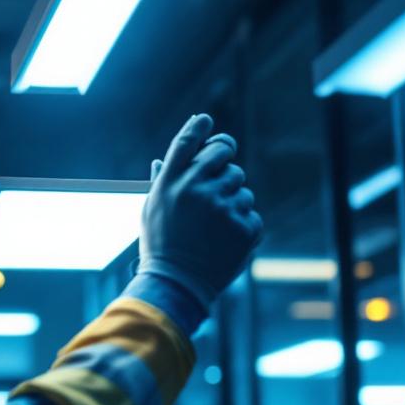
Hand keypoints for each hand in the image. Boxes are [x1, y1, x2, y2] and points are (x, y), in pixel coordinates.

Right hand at [139, 114, 262, 306]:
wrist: (178, 284)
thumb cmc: (161, 246)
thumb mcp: (152, 211)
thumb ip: (162, 182)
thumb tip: (160, 161)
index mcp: (171, 184)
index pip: (187, 143)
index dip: (198, 127)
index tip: (206, 120)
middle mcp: (196, 189)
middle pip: (223, 153)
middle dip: (224, 161)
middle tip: (219, 178)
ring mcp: (222, 207)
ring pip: (241, 186)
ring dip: (234, 200)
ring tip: (216, 225)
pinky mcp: (243, 226)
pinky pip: (252, 212)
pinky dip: (243, 225)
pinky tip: (225, 240)